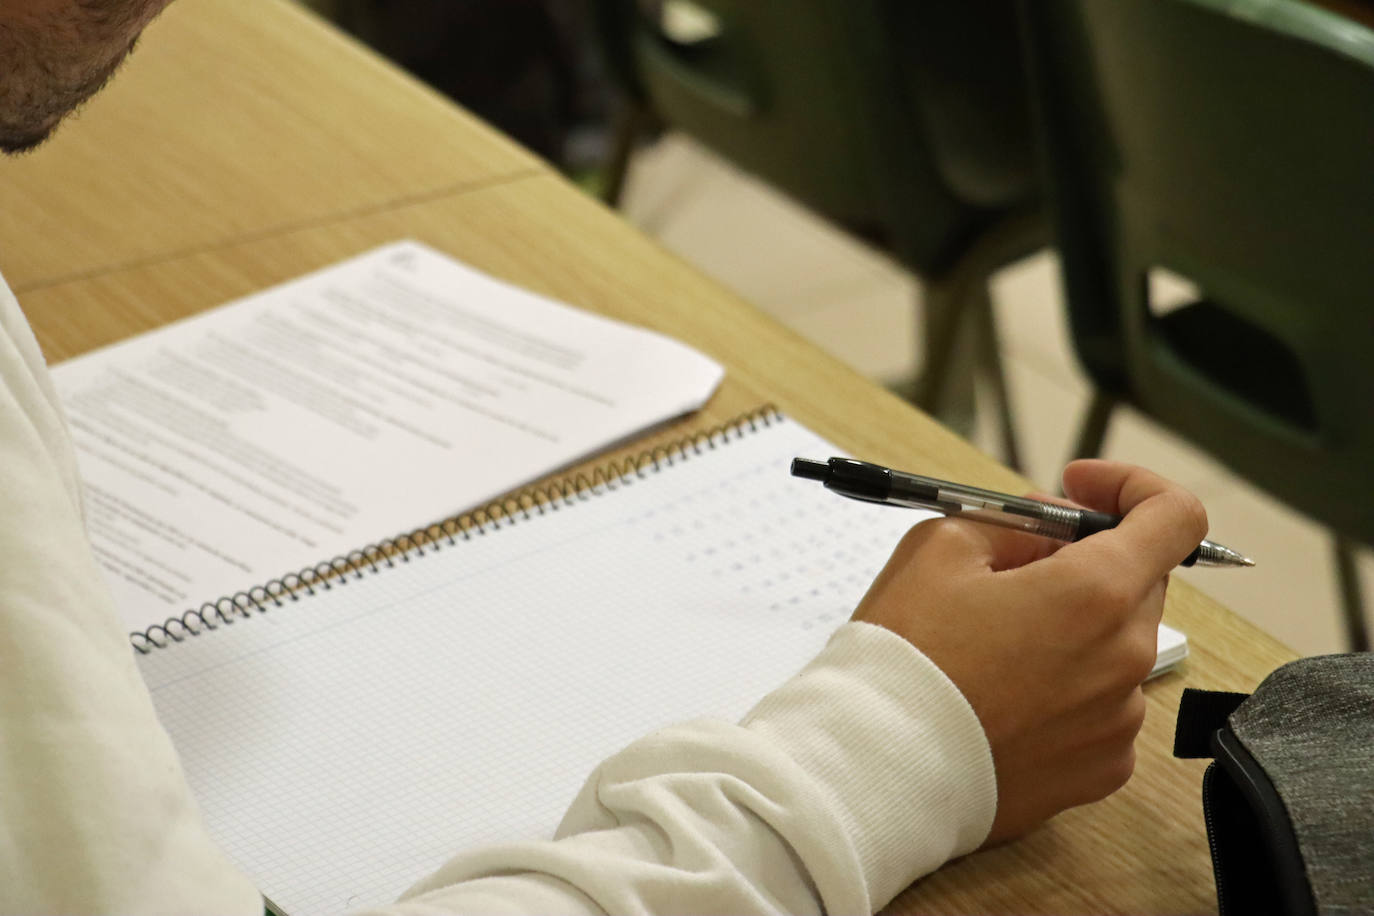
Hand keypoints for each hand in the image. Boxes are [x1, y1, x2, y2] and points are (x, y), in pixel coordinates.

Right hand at [852, 461, 1207, 843]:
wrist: (879, 765)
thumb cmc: (904, 659)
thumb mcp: (939, 548)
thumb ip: (1012, 521)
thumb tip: (1048, 527)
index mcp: (1095, 592)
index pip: (1175, 516)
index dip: (1131, 488)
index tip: (1079, 491)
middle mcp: (1125, 657)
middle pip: (1140, 580)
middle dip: (1085, 561)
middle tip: (1012, 569)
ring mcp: (1118, 720)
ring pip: (1116, 646)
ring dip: (1073, 630)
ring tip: (994, 647)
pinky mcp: (1101, 768)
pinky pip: (1102, 708)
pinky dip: (1067, 691)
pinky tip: (1005, 696)